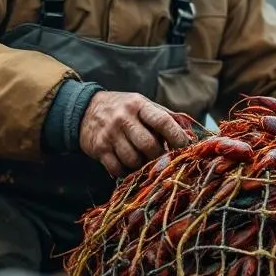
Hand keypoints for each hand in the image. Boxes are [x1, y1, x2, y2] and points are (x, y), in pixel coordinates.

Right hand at [79, 92, 193, 177]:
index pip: (162, 121)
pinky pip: (117, 168)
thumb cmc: (123, 108)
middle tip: (163, 159)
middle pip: (148, 145)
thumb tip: (190, 134)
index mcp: (138, 105)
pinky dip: (126, 171)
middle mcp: (123, 118)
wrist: (85, 109)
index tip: (185, 147)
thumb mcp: (142, 104)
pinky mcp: (99, 149)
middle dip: (159, 156)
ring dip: (142, 165)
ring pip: (133, 159)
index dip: (176, 136)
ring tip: (144, 160)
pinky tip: (128, 165)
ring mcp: (110, 134)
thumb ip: (164, 117)